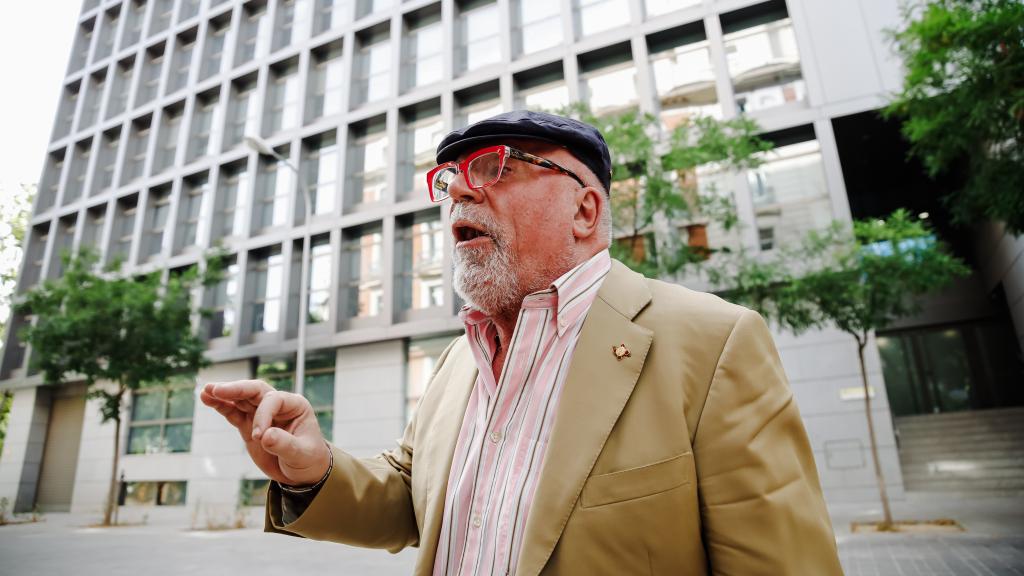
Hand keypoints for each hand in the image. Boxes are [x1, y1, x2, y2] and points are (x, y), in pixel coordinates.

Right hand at [200, 380, 331, 485]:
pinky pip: (234, 412)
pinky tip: (207, 399)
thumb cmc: (308, 460)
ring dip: (224, 395)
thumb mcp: (301, 454)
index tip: (259, 437)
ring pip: (241, 399)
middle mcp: (278, 405)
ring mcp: (262, 414)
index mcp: (295, 405)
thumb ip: (285, 444)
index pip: (273, 400)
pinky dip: (221, 406)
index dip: (263, 415)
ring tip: (206, 390)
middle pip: (255, 391)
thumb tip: (265, 436)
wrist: (303, 473)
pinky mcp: (249, 426)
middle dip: (237, 389)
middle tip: (217, 390)